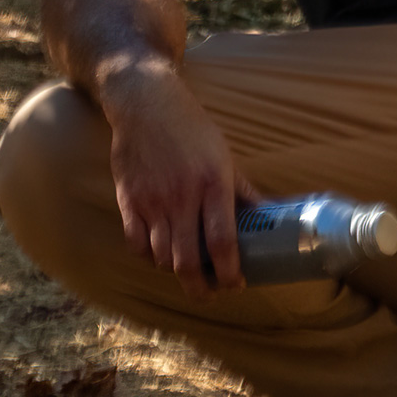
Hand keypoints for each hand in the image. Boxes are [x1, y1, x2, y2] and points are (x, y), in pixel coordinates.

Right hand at [99, 62, 254, 291]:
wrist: (145, 103)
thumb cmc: (191, 129)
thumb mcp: (224, 155)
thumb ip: (242, 190)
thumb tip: (269, 216)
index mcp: (212, 183)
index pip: (222, 242)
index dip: (229, 272)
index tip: (236, 284)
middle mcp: (181, 196)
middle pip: (188, 261)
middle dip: (200, 288)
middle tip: (210, 293)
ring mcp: (152, 200)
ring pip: (162, 257)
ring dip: (176, 272)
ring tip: (189, 272)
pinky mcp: (128, 199)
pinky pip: (136, 244)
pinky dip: (149, 257)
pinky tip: (160, 254)